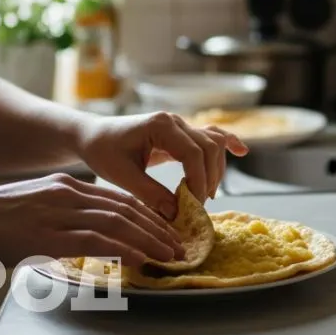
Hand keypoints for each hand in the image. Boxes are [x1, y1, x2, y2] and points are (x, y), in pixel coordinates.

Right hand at [0, 173, 184, 266]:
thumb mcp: (29, 209)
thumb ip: (57, 217)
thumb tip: (80, 236)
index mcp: (63, 185)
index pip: (116, 197)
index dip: (146, 213)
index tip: (165, 227)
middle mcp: (66, 193)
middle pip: (125, 207)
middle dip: (156, 226)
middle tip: (178, 243)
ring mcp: (57, 212)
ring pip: (117, 222)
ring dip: (149, 239)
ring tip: (169, 254)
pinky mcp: (46, 234)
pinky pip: (95, 241)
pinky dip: (124, 250)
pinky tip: (140, 260)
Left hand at [75, 112, 249, 215]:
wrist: (93, 137)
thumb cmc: (102, 152)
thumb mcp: (122, 176)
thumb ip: (150, 193)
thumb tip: (176, 213)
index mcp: (160, 125)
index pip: (193, 152)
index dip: (199, 180)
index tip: (194, 205)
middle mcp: (174, 121)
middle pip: (209, 147)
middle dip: (209, 178)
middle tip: (198, 206)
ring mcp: (180, 125)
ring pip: (213, 143)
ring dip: (216, 169)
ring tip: (206, 196)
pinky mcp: (181, 134)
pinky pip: (210, 135)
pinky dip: (227, 142)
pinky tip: (243, 151)